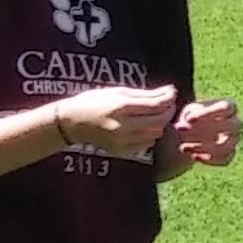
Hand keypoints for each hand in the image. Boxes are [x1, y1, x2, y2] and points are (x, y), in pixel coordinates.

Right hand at [53, 84, 179, 157]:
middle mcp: (122, 126)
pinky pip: (146, 144)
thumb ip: (146, 94)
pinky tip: (143, 127)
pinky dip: (150, 135)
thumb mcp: (118, 92)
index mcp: (121, 108)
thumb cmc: (94, 101)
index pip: (156, 106)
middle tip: (166, 104)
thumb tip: (170, 92)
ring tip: (153, 114)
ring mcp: (122, 141)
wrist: (71, 122)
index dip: (169, 99)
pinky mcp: (121, 151)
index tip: (171, 93)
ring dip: (159, 124)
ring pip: (155, 134)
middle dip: (167, 112)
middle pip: (159, 122)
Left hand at [163, 98, 242, 166]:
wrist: (189, 135)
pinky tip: (193, 155)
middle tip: (181, 130)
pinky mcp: (229, 154)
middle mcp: (235, 123)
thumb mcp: (188, 111)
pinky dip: (208, 159)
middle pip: (230, 126)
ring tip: (183, 147)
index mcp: (229, 107)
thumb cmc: (191, 118)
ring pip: (226, 145)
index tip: (189, 119)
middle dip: (203, 130)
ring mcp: (234, 140)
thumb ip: (189, 113)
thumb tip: (188, 121)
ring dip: (203, 146)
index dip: (208, 113)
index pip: (225, 107)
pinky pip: (224, 159)